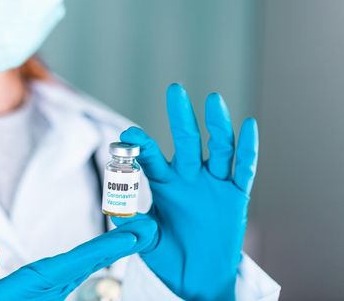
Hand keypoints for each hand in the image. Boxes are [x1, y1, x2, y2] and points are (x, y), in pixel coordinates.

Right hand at [0, 218, 156, 300]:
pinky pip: (81, 265)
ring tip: (143, 230)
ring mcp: (55, 284)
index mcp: (40, 282)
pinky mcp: (52, 283)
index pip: (78, 261)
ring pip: (90, 262)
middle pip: (93, 259)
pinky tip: (118, 244)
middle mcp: (54, 283)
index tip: (132, 238)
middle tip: (152, 227)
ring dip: (116, 245)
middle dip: (123, 243)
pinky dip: (100, 251)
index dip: (106, 248)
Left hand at [113, 84, 258, 300]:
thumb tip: (116, 212)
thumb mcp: (145, 239)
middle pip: (187, 141)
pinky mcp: (236, 196)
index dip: (142, 146)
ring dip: (217, 125)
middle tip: (174, 90)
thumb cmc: (168, 253)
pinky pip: (244, 170)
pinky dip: (248, 150)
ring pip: (219, 148)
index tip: (129, 133)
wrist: (196, 275)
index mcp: (164, 184)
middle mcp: (189, 177)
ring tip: (213, 99)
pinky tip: (249, 124)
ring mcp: (214, 184)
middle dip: (180, 117)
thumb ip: (133, 225)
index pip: (152, 159)